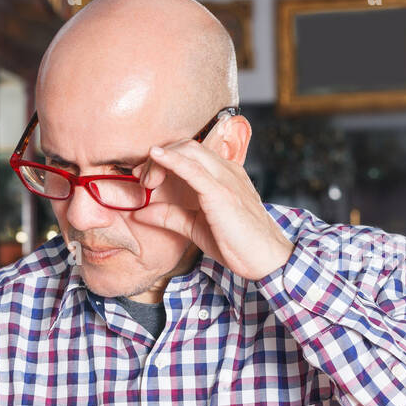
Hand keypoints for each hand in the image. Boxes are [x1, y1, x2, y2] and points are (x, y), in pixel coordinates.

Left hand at [132, 139, 293, 279]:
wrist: (264, 258)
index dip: (163, 160)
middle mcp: (226, 171)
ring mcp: (226, 179)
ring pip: (189, 151)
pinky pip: (194, 169)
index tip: (144, 177)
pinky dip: (172, 160)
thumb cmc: (236, 243)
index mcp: (223, 176)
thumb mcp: (195, 227)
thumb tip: (141, 212)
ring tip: (145, 179)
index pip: (190, 154)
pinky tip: (156, 156)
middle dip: (158, 158)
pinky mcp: (221, 192)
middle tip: (141, 179)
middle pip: (186, 147)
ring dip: (161, 161)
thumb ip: (170, 217)